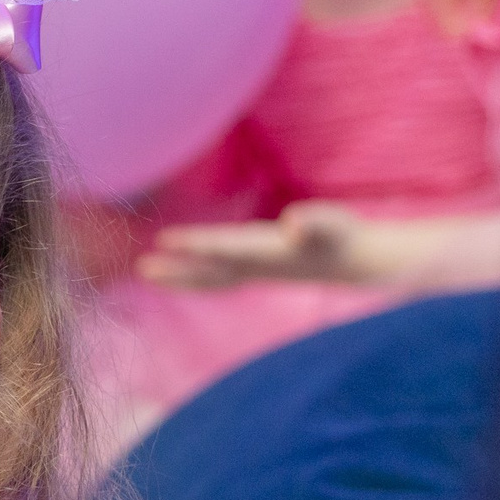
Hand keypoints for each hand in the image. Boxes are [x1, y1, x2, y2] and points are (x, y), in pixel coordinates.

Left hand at [137, 200, 381, 289]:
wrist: (357, 262)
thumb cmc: (344, 236)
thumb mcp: (334, 225)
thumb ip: (316, 222)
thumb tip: (294, 222)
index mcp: (267, 254)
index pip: (224, 248)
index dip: (196, 244)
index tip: (166, 240)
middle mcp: (256, 267)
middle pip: (208, 271)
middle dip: (176, 271)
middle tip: (141, 268)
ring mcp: (255, 272)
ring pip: (210, 277)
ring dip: (178, 276)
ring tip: (146, 271)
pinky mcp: (258, 270)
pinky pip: (219, 276)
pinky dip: (196, 276)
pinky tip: (180, 272)